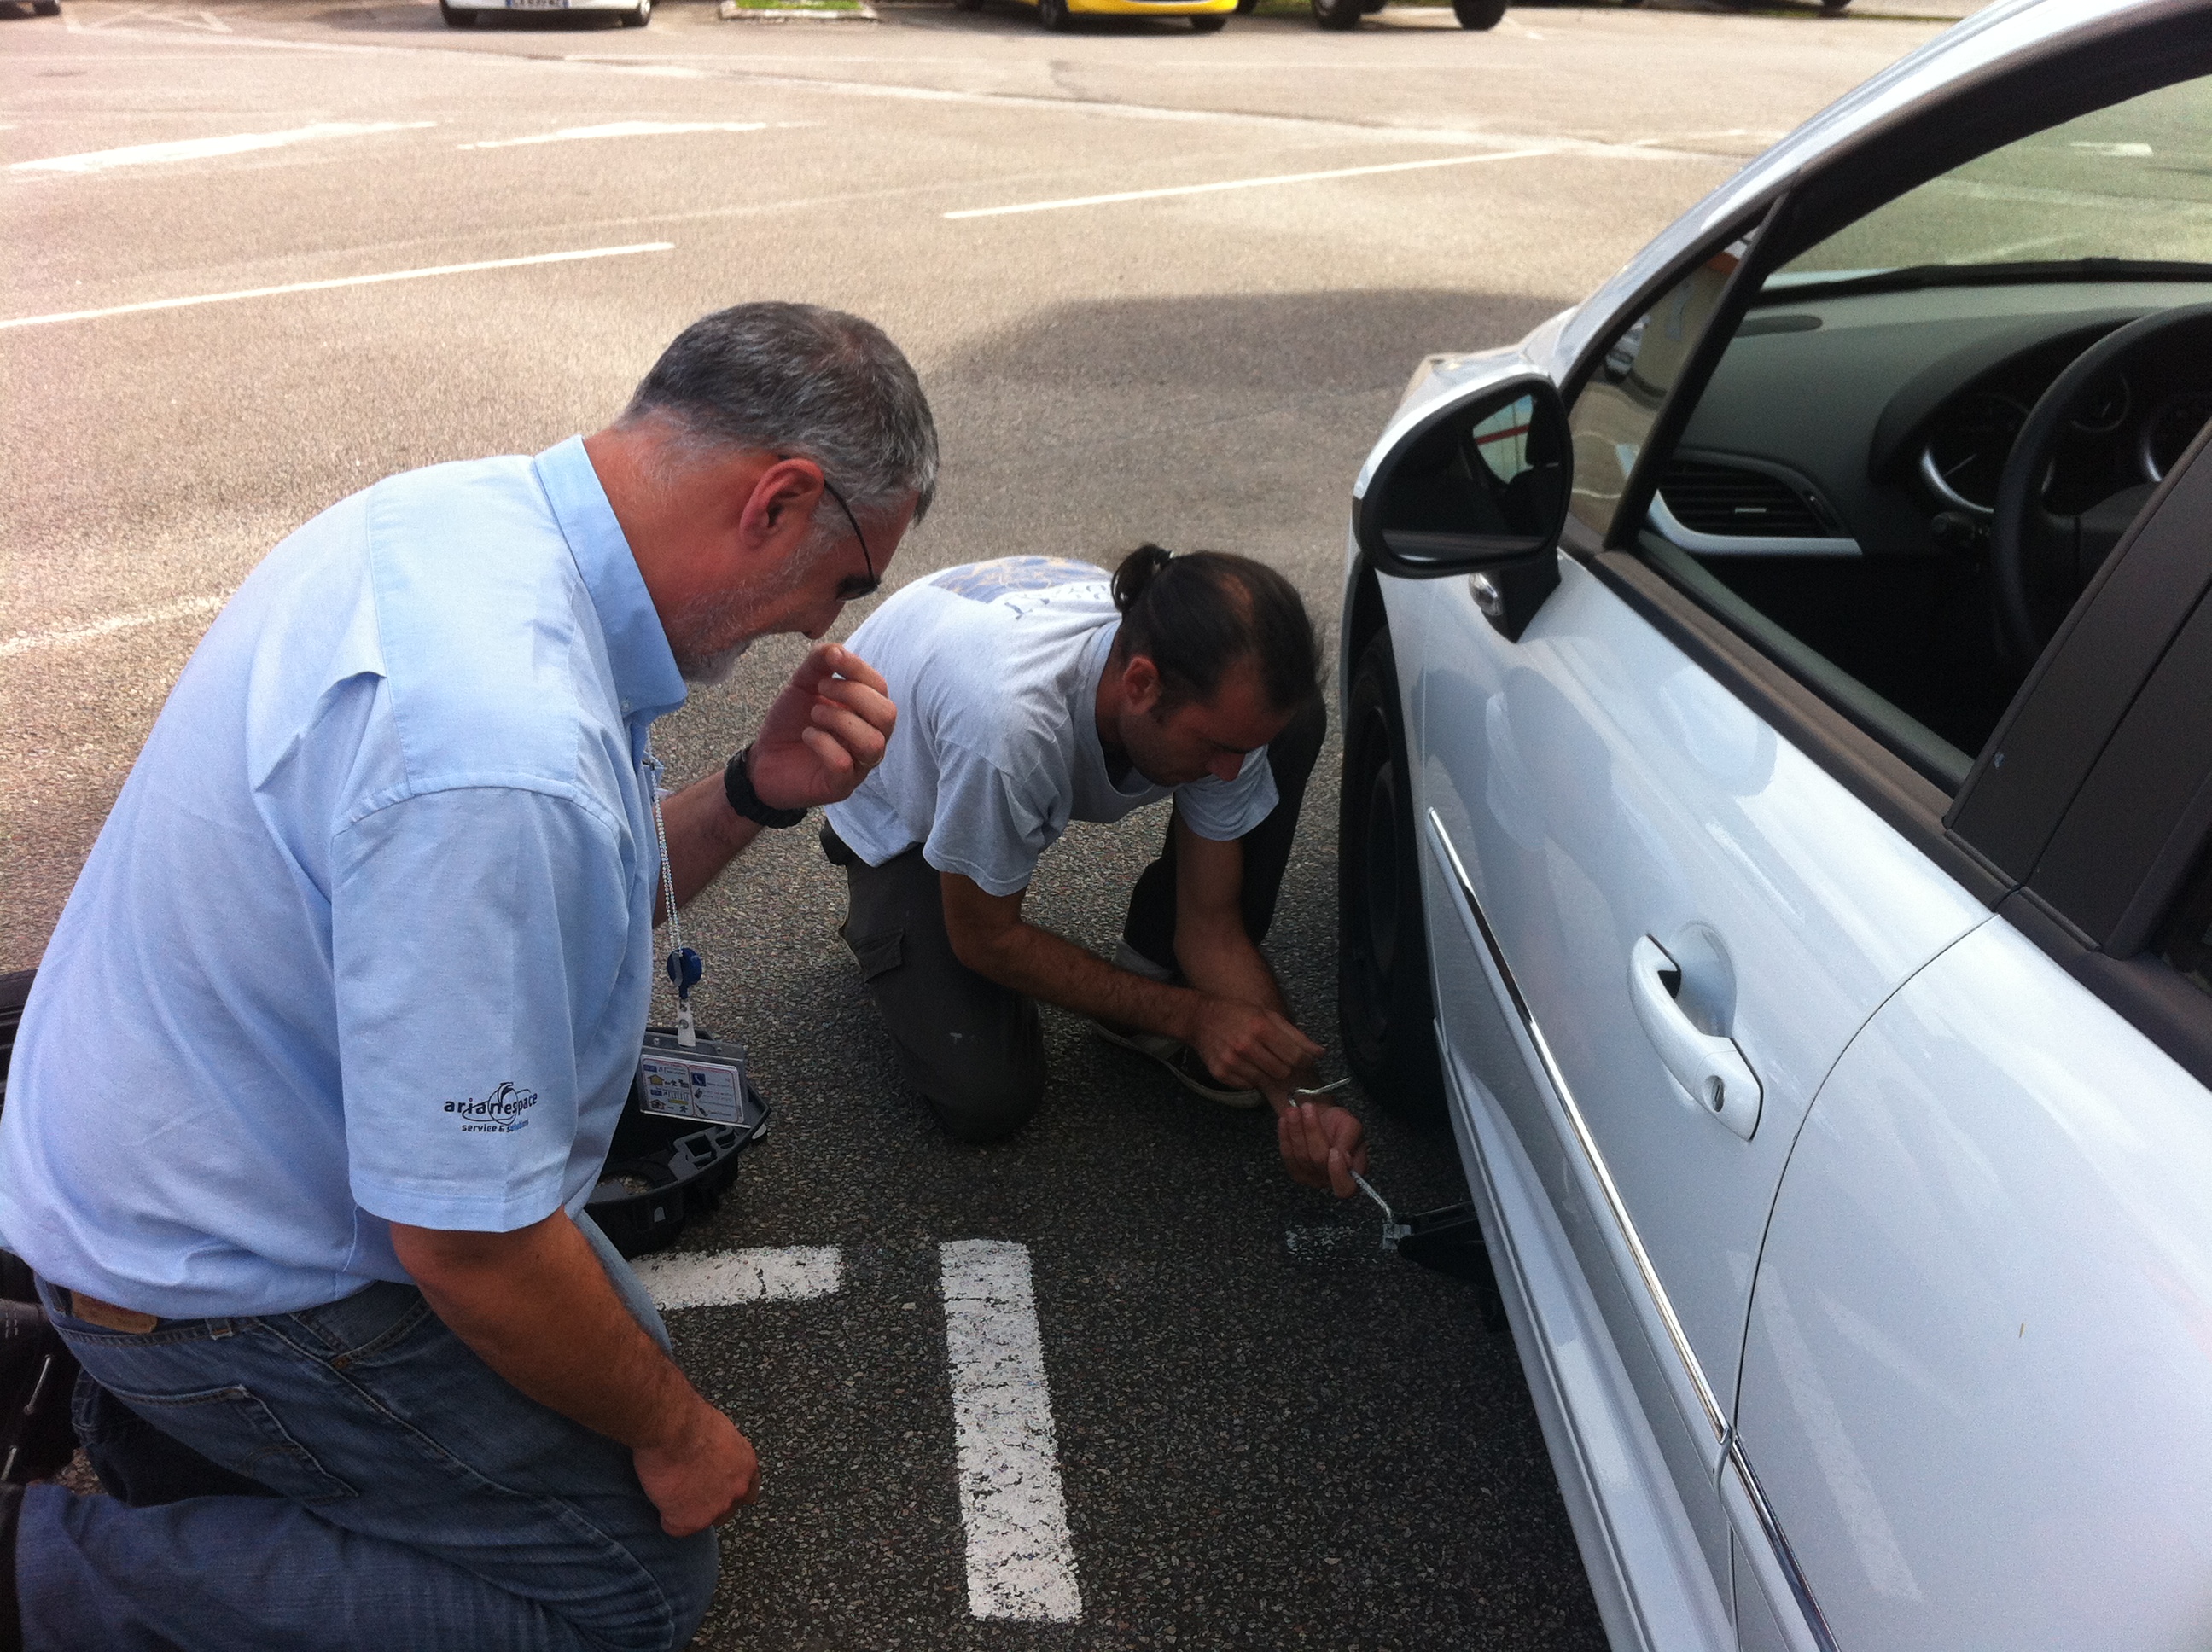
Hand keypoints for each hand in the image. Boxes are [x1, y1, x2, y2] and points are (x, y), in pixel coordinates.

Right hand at [633, 1401, 760, 1536]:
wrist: (672, 1428)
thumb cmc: (689, 1418)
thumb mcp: (719, 1432)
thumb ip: (722, 1454)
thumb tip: (711, 1457)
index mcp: (746, 1466)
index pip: (748, 1491)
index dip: (728, 1491)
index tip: (715, 1489)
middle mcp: (737, 1491)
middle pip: (726, 1511)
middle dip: (708, 1504)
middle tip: (686, 1489)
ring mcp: (715, 1509)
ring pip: (700, 1521)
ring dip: (686, 1510)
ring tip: (669, 1485)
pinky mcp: (690, 1521)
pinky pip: (674, 1527)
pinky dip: (664, 1515)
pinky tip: (660, 1494)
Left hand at [747, 643, 896, 810]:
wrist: (763, 760)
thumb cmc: (790, 722)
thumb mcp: (802, 685)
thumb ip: (819, 664)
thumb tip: (837, 649)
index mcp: (865, 713)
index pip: (880, 688)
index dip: (859, 669)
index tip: (833, 660)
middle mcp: (870, 738)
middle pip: (887, 714)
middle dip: (853, 695)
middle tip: (821, 689)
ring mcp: (858, 765)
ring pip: (873, 742)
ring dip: (840, 720)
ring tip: (815, 715)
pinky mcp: (840, 786)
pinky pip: (844, 764)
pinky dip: (824, 744)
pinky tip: (808, 736)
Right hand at [1185, 995, 1324, 1092]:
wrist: (1200, 1018)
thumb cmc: (1238, 1014)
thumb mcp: (1268, 1015)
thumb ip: (1295, 1035)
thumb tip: (1320, 1053)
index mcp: (1261, 1027)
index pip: (1296, 1056)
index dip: (1305, 1060)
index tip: (1305, 1059)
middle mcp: (1246, 1046)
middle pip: (1283, 1071)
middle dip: (1284, 1066)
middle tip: (1277, 1056)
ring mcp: (1232, 1061)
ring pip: (1266, 1080)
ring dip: (1267, 1072)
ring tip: (1258, 1058)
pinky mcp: (1221, 1073)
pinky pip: (1248, 1085)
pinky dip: (1250, 1077)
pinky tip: (1243, 1063)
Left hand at [1277, 1100, 1368, 1197]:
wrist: (1322, 1119)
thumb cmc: (1339, 1124)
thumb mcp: (1351, 1125)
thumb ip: (1349, 1142)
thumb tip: (1345, 1159)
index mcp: (1353, 1173)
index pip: (1345, 1187)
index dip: (1338, 1172)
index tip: (1334, 1150)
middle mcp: (1331, 1179)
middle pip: (1319, 1161)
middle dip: (1312, 1131)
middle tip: (1307, 1108)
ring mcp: (1311, 1177)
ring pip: (1301, 1156)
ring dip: (1296, 1130)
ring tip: (1294, 1110)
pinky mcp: (1295, 1171)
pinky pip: (1287, 1156)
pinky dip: (1285, 1136)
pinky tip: (1284, 1121)